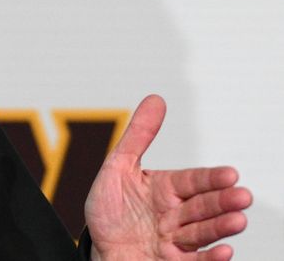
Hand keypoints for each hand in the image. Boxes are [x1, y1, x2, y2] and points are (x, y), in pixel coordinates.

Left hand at [84, 95, 251, 259]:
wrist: (100, 250)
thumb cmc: (110, 210)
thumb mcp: (117, 168)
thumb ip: (138, 136)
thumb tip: (156, 99)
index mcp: (165, 189)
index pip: (192, 181)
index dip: (210, 179)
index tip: (230, 174)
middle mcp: (175, 214)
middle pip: (202, 206)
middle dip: (222, 202)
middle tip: (242, 196)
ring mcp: (175, 240)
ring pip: (202, 232)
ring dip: (221, 227)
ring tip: (238, 221)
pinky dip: (210, 257)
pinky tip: (224, 251)